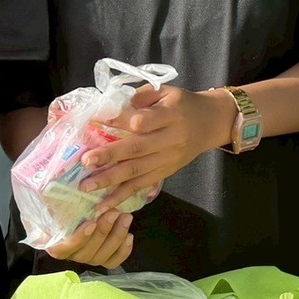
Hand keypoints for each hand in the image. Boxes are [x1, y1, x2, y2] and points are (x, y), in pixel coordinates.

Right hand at [46, 206, 133, 268]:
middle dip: (103, 231)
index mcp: (57, 245)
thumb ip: (51, 204)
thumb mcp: (55, 205)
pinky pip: (114, 261)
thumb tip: (47, 194)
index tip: (91, 223)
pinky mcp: (105, 259)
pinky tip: (130, 235)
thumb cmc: (67, 208)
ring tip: (126, 217)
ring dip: (117, 236)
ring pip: (103, 256)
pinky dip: (124, 251)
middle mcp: (73, 255)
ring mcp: (90, 258)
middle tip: (114, 212)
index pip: (63, 250)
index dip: (78, 239)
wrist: (83, 211)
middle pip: (88, 252)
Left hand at [77, 86, 233, 208]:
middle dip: (110, 155)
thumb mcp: (166, 92)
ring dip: (110, 180)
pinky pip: (142, 185)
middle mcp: (172, 138)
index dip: (120, 121)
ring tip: (86, 187)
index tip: (97, 121)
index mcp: (172, 114)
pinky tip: (104, 205)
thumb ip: (140, 98)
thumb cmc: (182, 104)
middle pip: (138, 148)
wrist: (212, 122)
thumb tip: (109, 110)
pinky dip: (122, 196)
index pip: (144, 120)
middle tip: (86, 161)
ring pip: (137, 171)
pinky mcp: (166, 172)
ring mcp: (169, 158)